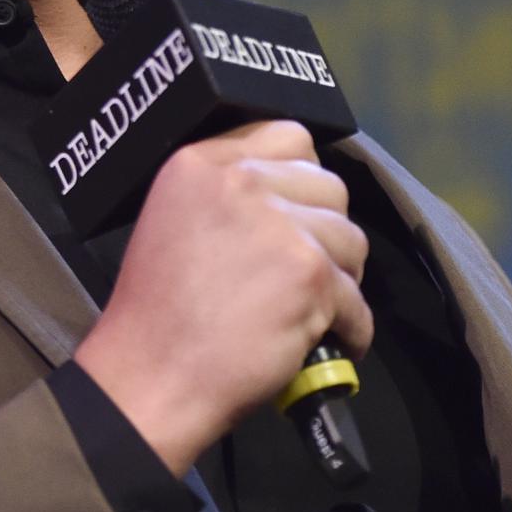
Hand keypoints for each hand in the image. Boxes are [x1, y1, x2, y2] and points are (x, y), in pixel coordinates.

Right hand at [70, 120, 371, 475]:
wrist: (152, 376)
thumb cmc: (156, 311)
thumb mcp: (171, 219)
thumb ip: (222, 193)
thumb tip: (290, 194)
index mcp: (199, 163)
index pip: (286, 135)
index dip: (300, 178)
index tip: (292, 214)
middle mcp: (241, 181)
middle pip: (328, 185)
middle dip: (325, 229)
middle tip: (302, 268)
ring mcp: (279, 226)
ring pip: (352, 240)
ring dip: (341, 278)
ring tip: (312, 307)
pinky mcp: (310, 275)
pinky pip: (358, 300)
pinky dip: (350, 329)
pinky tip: (323, 342)